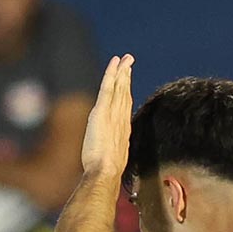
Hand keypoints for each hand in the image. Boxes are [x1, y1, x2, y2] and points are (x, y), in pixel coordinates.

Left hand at [81, 54, 134, 175]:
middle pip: (125, 93)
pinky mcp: (103, 112)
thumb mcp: (111, 160)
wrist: (106, 172)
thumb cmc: (106, 172)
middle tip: (129, 60)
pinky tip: (114, 64)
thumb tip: (107, 157)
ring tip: (124, 59)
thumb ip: (111, 152)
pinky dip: (111, 74)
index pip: (125, 105)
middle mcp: (121, 119)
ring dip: (121, 71)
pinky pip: (108, 88)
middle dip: (127, 76)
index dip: (127, 91)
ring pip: (119, 88)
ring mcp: (113, 114)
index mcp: (123, 129)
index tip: (127, 80)